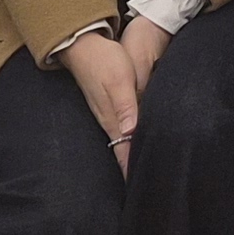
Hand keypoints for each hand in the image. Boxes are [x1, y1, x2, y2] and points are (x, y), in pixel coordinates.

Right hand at [63, 28, 147, 172]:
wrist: (83, 46)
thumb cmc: (104, 61)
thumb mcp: (119, 80)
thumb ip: (125, 106)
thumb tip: (131, 132)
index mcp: (113, 118)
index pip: (124, 151)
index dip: (131, 170)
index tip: (142, 188)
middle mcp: (109, 120)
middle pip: (123, 151)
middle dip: (132, 169)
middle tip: (150, 186)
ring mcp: (108, 113)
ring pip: (122, 142)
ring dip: (131, 156)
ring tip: (144, 172)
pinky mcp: (109, 106)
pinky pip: (121, 130)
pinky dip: (129, 141)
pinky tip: (136, 143)